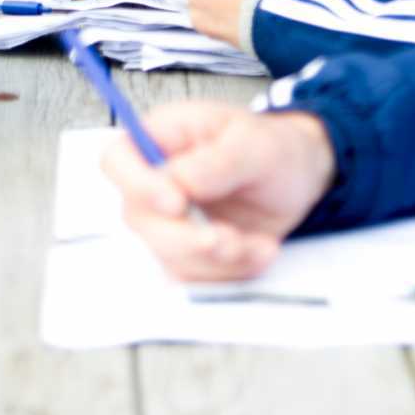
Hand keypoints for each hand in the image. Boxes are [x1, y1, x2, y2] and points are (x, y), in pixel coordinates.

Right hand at [99, 100, 336, 280]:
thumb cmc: (270, 148)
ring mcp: (169, 221)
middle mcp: (155, 181)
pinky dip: (232, 272)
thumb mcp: (255, 143)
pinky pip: (197, 276)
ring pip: (167, 255)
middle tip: (226, 240)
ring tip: (259, 244)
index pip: (117, 160)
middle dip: (184, 237)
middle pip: (138, 218)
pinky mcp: (189, 252)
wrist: (298, 178)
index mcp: (161, 139)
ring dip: (216, 259)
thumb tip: (180, 180)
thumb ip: (218, 160)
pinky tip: (261, 251)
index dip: (135, 184)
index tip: (177, 203)